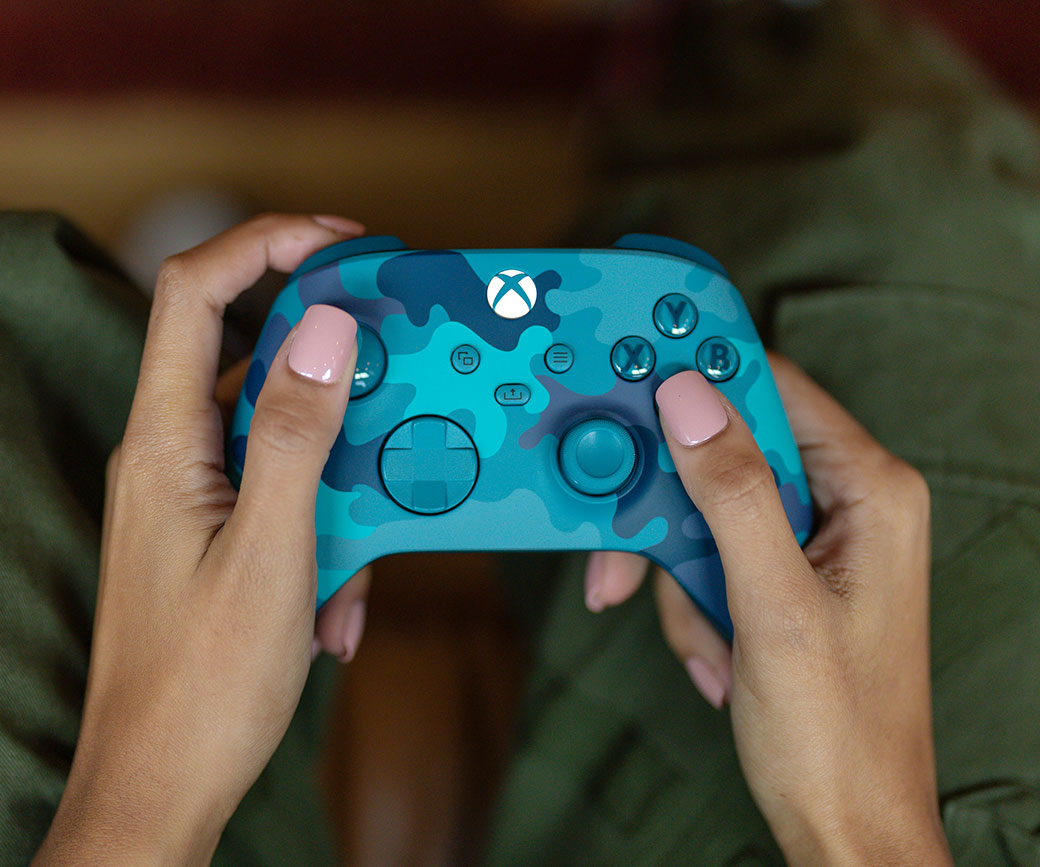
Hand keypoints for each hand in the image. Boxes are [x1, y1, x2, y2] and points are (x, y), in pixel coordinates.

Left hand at [36, 214, 366, 864]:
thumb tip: (325, 328)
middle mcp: (174, 456)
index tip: (342, 240)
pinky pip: (287, 496)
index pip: (193, 295)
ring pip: (283, 435)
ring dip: (342, 475)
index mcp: (166, 444)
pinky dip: (329, 531)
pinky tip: (341, 606)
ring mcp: (198, 497)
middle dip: (332, 362)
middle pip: (251, 356)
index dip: (263, 246)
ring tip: (368, 544)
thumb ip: (297, 433)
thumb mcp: (272, 551)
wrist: (163, 789)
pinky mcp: (222, 534)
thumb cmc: (204, 685)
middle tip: (400, 366)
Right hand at [585, 356, 951, 864]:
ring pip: (703, 511)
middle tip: (626, 563)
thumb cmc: (837, 735)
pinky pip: (708, 555)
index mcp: (869, 490)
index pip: (771, 391)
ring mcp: (811, 541)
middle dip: (670, 516)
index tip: (629, 385)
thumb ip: (731, 496)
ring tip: (707, 644)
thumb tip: (686, 399)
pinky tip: (716, 658)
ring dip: (678, 576)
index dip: (698, 385)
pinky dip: (692, 602)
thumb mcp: (773, 606)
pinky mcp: (780, 574)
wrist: (843, 826)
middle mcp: (844, 503)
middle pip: (724, 455)